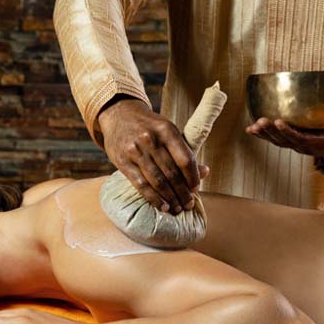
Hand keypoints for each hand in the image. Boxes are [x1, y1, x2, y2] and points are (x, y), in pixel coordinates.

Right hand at [97, 97, 208, 212]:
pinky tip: (163, 206)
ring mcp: (136, 151)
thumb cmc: (149, 126)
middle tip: (188, 204)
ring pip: (158, 181)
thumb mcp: (167, 131)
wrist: (119, 115)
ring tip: (177, 208)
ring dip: (170, 198)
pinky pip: (141, 185)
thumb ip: (184, 151)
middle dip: (183, 192)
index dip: (193, 177)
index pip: (185, 159)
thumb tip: (205, 172)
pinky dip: (154, 198)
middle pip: (172, 173)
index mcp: (166, 130)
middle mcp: (151, 140)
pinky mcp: (123, 162)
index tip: (196, 189)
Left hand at [245, 117, 323, 174]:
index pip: (301, 139)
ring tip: (252, 126)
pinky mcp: (293, 140)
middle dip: (271, 132)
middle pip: (285, 141)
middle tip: (261, 121)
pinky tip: (251, 128)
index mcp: (318, 145)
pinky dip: (263, 134)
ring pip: (277, 141)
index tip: (278, 122)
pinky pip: (276, 139)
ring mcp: (297, 144)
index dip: (289, 132)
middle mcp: (305, 146)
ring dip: (264, 134)